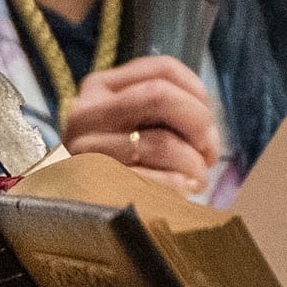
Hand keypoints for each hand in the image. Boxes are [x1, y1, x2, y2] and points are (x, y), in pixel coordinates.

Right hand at [57, 55, 225, 194]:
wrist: (77, 219)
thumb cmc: (119, 167)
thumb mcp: (134, 126)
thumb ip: (165, 110)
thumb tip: (207, 121)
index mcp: (99, 88)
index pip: (162, 68)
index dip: (198, 92)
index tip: (208, 122)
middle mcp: (85, 113)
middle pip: (160, 94)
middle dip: (198, 123)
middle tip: (208, 152)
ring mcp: (84, 151)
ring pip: (161, 142)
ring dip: (193, 164)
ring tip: (196, 179)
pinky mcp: (92, 188)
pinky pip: (153, 180)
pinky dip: (178, 187)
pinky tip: (181, 194)